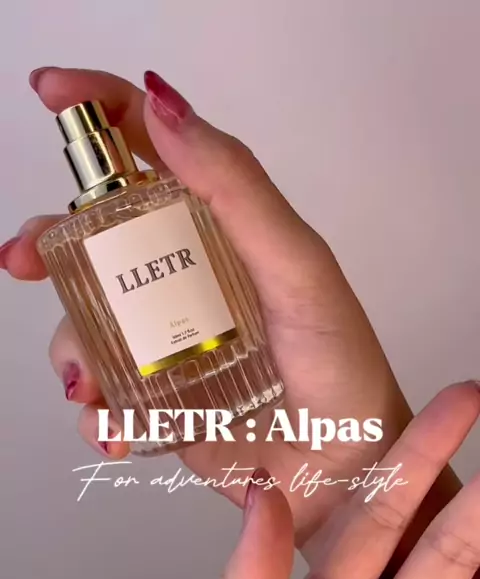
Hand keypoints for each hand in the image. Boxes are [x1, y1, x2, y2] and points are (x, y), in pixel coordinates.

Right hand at [1, 66, 413, 545]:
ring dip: (70, 348)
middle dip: (50, 245)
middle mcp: (185, 277)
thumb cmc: (340, 364)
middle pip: (95, 238)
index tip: (49, 96)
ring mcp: (165, 338)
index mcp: (219, 231)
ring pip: (85, 319)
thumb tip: (163, 109)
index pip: (153, 152)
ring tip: (92, 387)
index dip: (100, 112)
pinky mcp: (158, 399)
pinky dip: (95, 414)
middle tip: (28, 261)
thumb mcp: (297, 268)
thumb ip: (237, 190)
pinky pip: (102, 395)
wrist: (346, 466)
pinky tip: (114, 431)